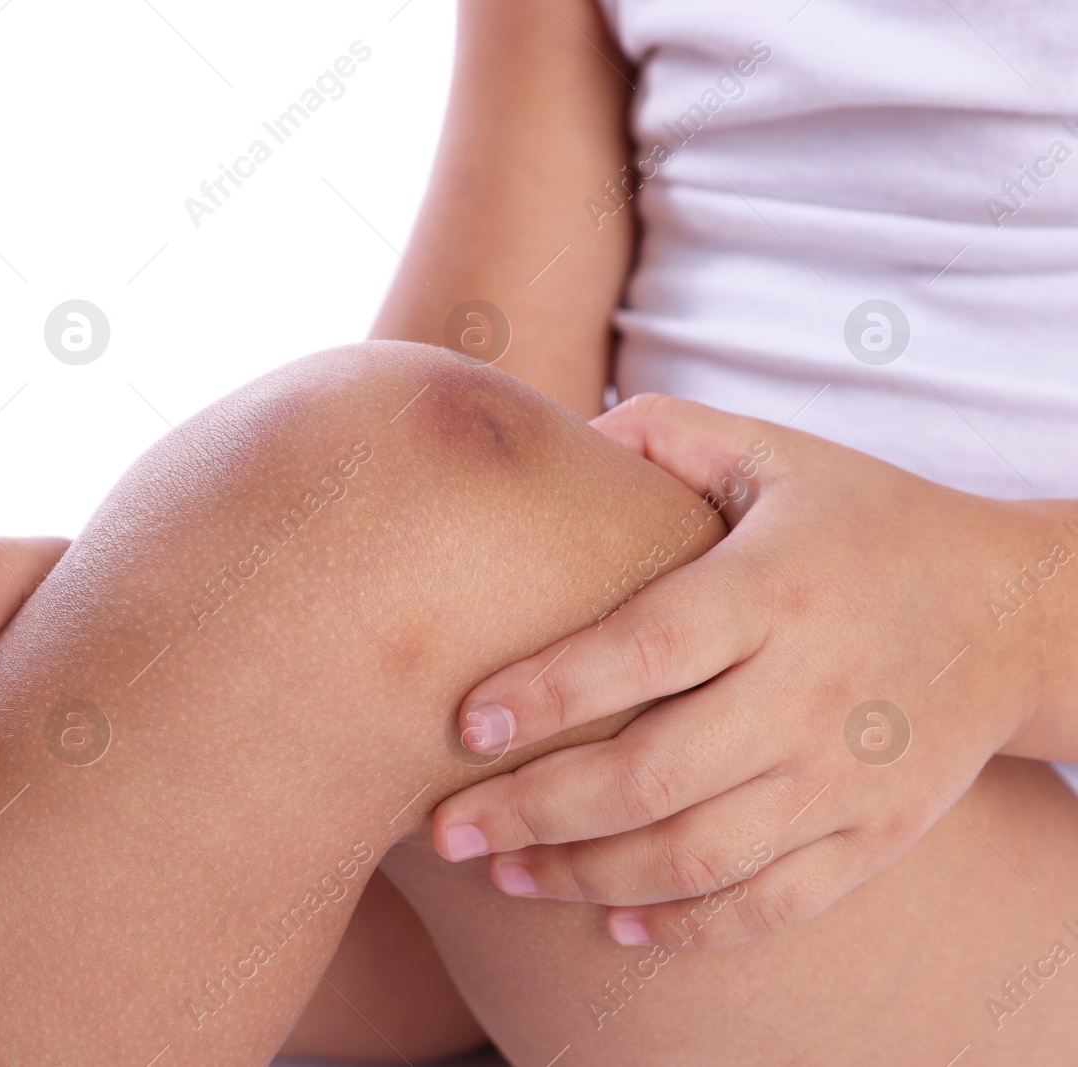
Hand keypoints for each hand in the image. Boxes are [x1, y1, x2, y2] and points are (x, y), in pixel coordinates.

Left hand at [430, 394, 1067, 947]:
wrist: (1020, 614)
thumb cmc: (868, 524)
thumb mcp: (779, 454)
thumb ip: (668, 432)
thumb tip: (559, 439)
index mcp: (773, 591)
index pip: (643, 651)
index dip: (547, 693)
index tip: (462, 725)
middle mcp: (808, 693)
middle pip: (650, 776)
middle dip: (532, 811)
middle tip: (441, 831)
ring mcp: (844, 777)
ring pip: (697, 856)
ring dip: (586, 878)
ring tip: (504, 876)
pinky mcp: (874, 837)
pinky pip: (772, 904)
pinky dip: (690, 926)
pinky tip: (615, 926)